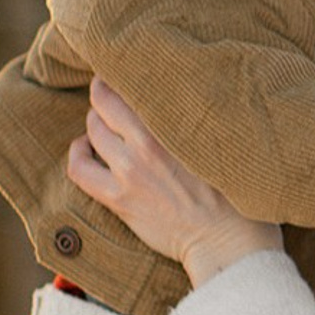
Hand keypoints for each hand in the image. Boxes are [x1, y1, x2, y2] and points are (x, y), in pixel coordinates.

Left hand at [66, 77, 279, 284]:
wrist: (227, 242)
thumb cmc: (238, 197)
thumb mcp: (226, 148)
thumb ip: (203, 124)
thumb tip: (191, 103)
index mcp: (178, 128)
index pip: (139, 87)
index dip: (126, 76)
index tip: (127, 72)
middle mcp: (149, 145)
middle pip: (107, 104)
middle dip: (104, 94)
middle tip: (108, 93)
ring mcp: (130, 172)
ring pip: (93, 131)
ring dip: (94, 123)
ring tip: (102, 124)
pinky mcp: (118, 198)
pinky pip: (80, 168)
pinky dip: (77, 154)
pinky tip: (84, 151)